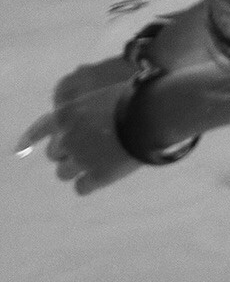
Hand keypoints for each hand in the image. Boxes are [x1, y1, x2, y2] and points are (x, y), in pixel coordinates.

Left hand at [16, 57, 143, 194]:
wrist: (156, 113)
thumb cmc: (137, 97)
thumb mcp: (104, 93)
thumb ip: (87, 107)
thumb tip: (83, 105)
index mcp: (66, 115)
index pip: (39, 129)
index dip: (29, 140)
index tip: (20, 148)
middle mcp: (67, 138)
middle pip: (55, 154)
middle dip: (68, 152)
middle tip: (89, 148)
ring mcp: (80, 159)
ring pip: (64, 173)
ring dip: (78, 169)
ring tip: (98, 163)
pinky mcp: (96, 176)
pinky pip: (81, 188)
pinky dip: (90, 182)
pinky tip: (104, 175)